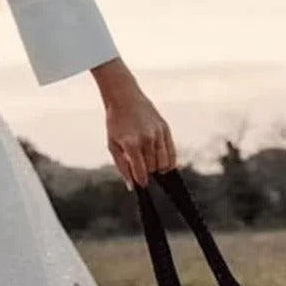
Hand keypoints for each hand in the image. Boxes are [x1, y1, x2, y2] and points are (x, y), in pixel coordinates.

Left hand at [91, 58, 177, 188]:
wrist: (125, 98)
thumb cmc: (116, 123)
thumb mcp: (112, 145)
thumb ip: (122, 167)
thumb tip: (132, 186)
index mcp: (131, 144)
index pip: (141, 171)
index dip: (142, 181)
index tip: (142, 185)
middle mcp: (147, 139)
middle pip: (153, 168)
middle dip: (148, 172)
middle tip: (141, 168)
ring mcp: (158, 134)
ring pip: (165, 162)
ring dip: (158, 168)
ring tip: (150, 164)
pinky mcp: (166, 129)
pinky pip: (172, 152)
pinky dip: (170, 162)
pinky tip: (164, 164)